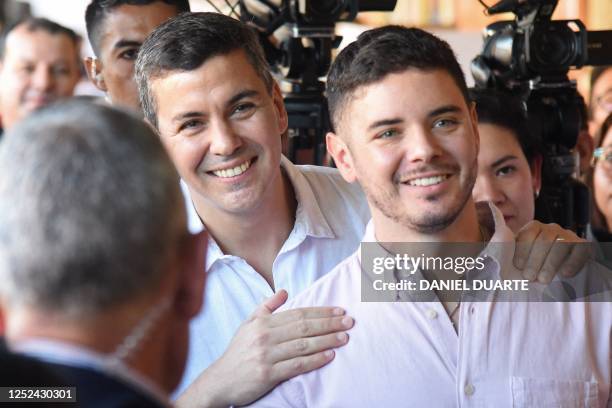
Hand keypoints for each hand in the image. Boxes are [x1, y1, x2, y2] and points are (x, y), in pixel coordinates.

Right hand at [176, 289, 352, 407]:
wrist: (220, 380)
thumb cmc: (237, 352)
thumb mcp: (248, 324)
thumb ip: (266, 307)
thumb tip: (284, 291)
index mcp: (263, 323)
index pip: (298, 313)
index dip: (320, 312)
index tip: (339, 310)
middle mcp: (265, 336)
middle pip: (304, 327)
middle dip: (329, 323)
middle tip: (349, 321)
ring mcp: (267, 355)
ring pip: (303, 345)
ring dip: (327, 340)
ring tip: (344, 337)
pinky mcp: (268, 374)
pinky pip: (297, 365)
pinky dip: (315, 360)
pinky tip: (329, 356)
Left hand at [512, 221, 591, 282]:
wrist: (556, 273)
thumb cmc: (531, 266)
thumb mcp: (517, 257)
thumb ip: (506, 249)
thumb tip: (499, 246)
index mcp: (533, 228)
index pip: (528, 233)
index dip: (522, 250)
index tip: (518, 266)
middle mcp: (551, 229)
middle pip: (544, 240)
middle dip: (535, 261)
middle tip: (529, 277)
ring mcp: (569, 236)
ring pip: (561, 245)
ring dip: (550, 264)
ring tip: (543, 280)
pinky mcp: (583, 246)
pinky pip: (580, 250)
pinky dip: (572, 263)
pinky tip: (564, 274)